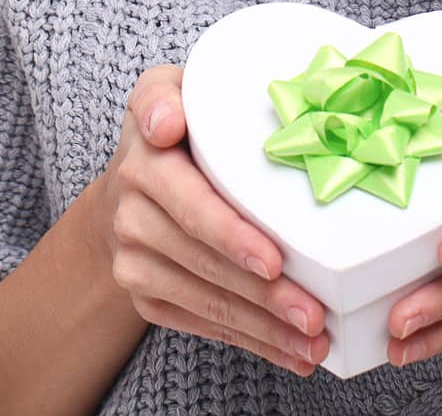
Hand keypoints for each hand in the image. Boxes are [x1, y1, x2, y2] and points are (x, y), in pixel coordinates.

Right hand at [87, 63, 330, 376]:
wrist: (126, 184)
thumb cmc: (177, 127)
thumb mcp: (167, 90)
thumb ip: (167, 95)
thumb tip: (167, 124)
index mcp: (144, 156)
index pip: (191, 202)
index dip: (231, 234)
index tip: (274, 260)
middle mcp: (131, 209)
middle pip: (204, 259)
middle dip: (264, 293)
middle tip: (315, 313)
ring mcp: (134, 257)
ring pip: (206, 299)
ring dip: (263, 327)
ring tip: (314, 341)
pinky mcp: (145, 294)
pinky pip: (201, 323)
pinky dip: (249, 341)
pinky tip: (290, 352)